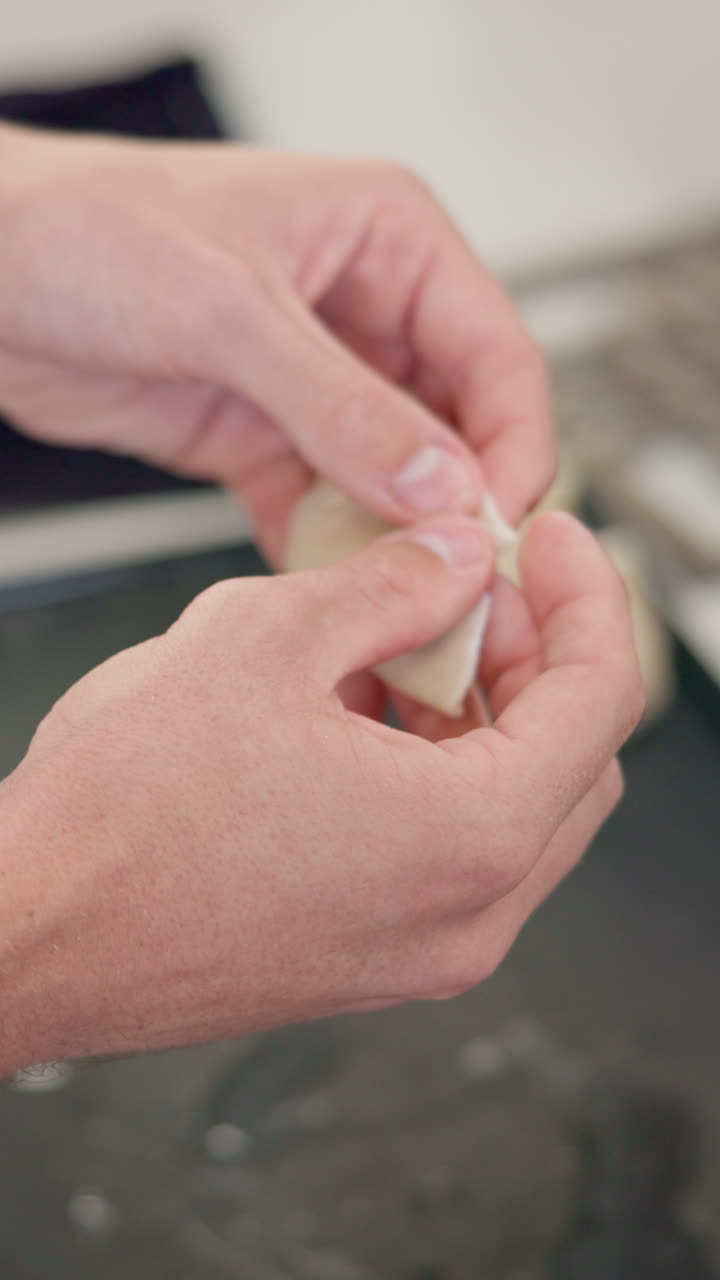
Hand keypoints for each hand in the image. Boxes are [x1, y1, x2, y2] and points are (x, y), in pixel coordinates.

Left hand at [0, 126, 551, 564]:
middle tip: (458, 579)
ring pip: (393, 476)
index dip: (512, 443)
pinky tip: (330, 585)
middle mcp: (364, 313)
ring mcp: (315, 383)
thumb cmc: (89, 228)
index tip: (499, 524)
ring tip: (399, 595)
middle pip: (456, 424)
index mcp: (387, 240)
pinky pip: (321, 505)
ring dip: (395, 536)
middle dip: (457, 503)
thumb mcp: (231, 310)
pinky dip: (328, 550)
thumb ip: (342, 405)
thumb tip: (439, 483)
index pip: (494, 353)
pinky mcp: (264, 437)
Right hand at [0, 513, 641, 1072]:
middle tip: (480, 587)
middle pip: (572, 758)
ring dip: (485, 712)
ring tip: (408, 640)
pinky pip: (451, 852)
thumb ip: (393, 585)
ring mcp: (423, 951)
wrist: (32, 928)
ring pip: (515, 808)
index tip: (554, 544)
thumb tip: (454, 563)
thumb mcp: (268, 639)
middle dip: (538, 655)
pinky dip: (439, 769)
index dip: (589, 597)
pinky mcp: (374, 957)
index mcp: (469, 838)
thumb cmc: (123, 814)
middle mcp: (468, 917)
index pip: (601, 697)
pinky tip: (368, 710)